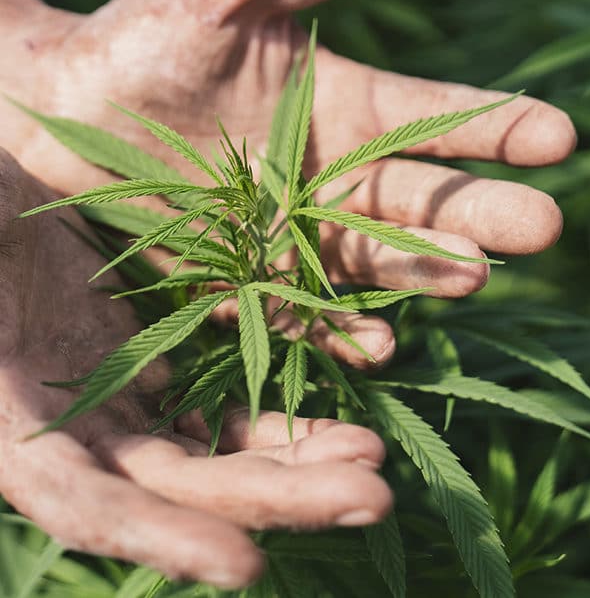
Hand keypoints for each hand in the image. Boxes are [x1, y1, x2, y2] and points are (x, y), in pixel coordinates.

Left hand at [0, 0, 574, 352]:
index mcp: (341, 106)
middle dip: (480, 212)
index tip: (560, 138)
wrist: (67, 100)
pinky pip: (300, 306)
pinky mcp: (244, 274)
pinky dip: (335, 327)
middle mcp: (330, 174)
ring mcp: (290, 231)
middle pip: (419, 199)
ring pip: (372, 258)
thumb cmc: (146, 32)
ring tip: (470, 277)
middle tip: (539, 228)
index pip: (434, 118)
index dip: (496, 127)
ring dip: (422, 271)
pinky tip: (375, 345)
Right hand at [0, 150, 391, 587]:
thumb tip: (19, 384)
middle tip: (373, 498)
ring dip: (297, 466)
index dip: (158, 537)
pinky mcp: (155, 363)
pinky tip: (338, 432)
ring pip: (215, 452)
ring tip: (373, 462)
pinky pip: (220, 404)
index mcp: (13, 425)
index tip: (244, 565)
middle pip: (181, 486)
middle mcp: (77, 431)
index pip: (85, 504)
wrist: (0, 207)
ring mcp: (121, 399)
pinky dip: (277, 425)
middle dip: (276, 499)